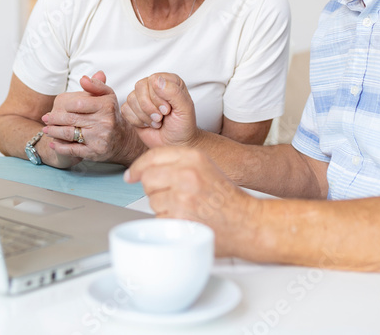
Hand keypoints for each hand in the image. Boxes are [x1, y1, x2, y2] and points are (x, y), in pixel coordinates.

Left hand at [41, 71, 142, 164]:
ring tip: (46, 130)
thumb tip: (83, 79)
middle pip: (71, 119)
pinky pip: (72, 150)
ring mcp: (99, 138)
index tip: (58, 106)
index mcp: (106, 106)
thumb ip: (95, 85)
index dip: (65, 106)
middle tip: (45, 119)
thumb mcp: (107, 96)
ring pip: (69, 134)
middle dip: (54, 119)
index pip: (78, 104)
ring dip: (54, 132)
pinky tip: (53, 144)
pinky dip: (60, 147)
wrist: (122, 139)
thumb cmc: (110, 114)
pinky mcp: (94, 152)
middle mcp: (104, 122)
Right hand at [120, 73, 200, 147]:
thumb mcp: (185, 109)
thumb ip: (173, 92)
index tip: (167, 110)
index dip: (157, 97)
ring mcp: (142, 98)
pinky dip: (137, 121)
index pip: (153, 80)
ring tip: (157, 122)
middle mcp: (154, 87)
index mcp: (169, 81)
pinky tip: (148, 124)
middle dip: (149, 107)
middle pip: (139, 87)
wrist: (176, 144)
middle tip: (161, 117)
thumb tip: (156, 80)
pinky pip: (125, 110)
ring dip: (144, 116)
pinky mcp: (133, 110)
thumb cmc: (183, 126)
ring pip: (131, 99)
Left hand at [125, 147, 259, 257]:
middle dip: (155, 190)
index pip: (153, 156)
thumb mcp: (206, 167)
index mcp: (193, 157)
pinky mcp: (180, 218)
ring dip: (163, 208)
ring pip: (152, 201)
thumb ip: (178, 163)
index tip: (131, 175)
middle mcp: (186, 173)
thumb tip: (145, 170)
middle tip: (172, 197)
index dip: (138, 167)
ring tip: (186, 209)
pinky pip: (160, 218)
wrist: (248, 222)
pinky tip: (186, 220)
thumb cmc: (228, 198)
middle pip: (148, 179)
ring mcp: (182, 196)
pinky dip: (169, 223)